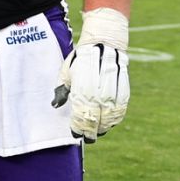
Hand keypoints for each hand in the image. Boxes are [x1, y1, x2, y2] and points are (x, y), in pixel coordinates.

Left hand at [51, 8, 129, 141]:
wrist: (104, 43)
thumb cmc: (81, 58)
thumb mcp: (66, 72)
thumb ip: (62, 90)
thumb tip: (56, 104)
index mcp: (82, 90)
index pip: (80, 117)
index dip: (78, 128)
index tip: (76, 134)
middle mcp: (98, 94)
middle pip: (95, 120)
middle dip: (91, 131)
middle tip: (88, 137)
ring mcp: (112, 93)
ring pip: (109, 118)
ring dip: (104, 127)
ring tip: (98, 132)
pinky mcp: (123, 90)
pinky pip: (120, 110)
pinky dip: (116, 118)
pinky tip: (110, 122)